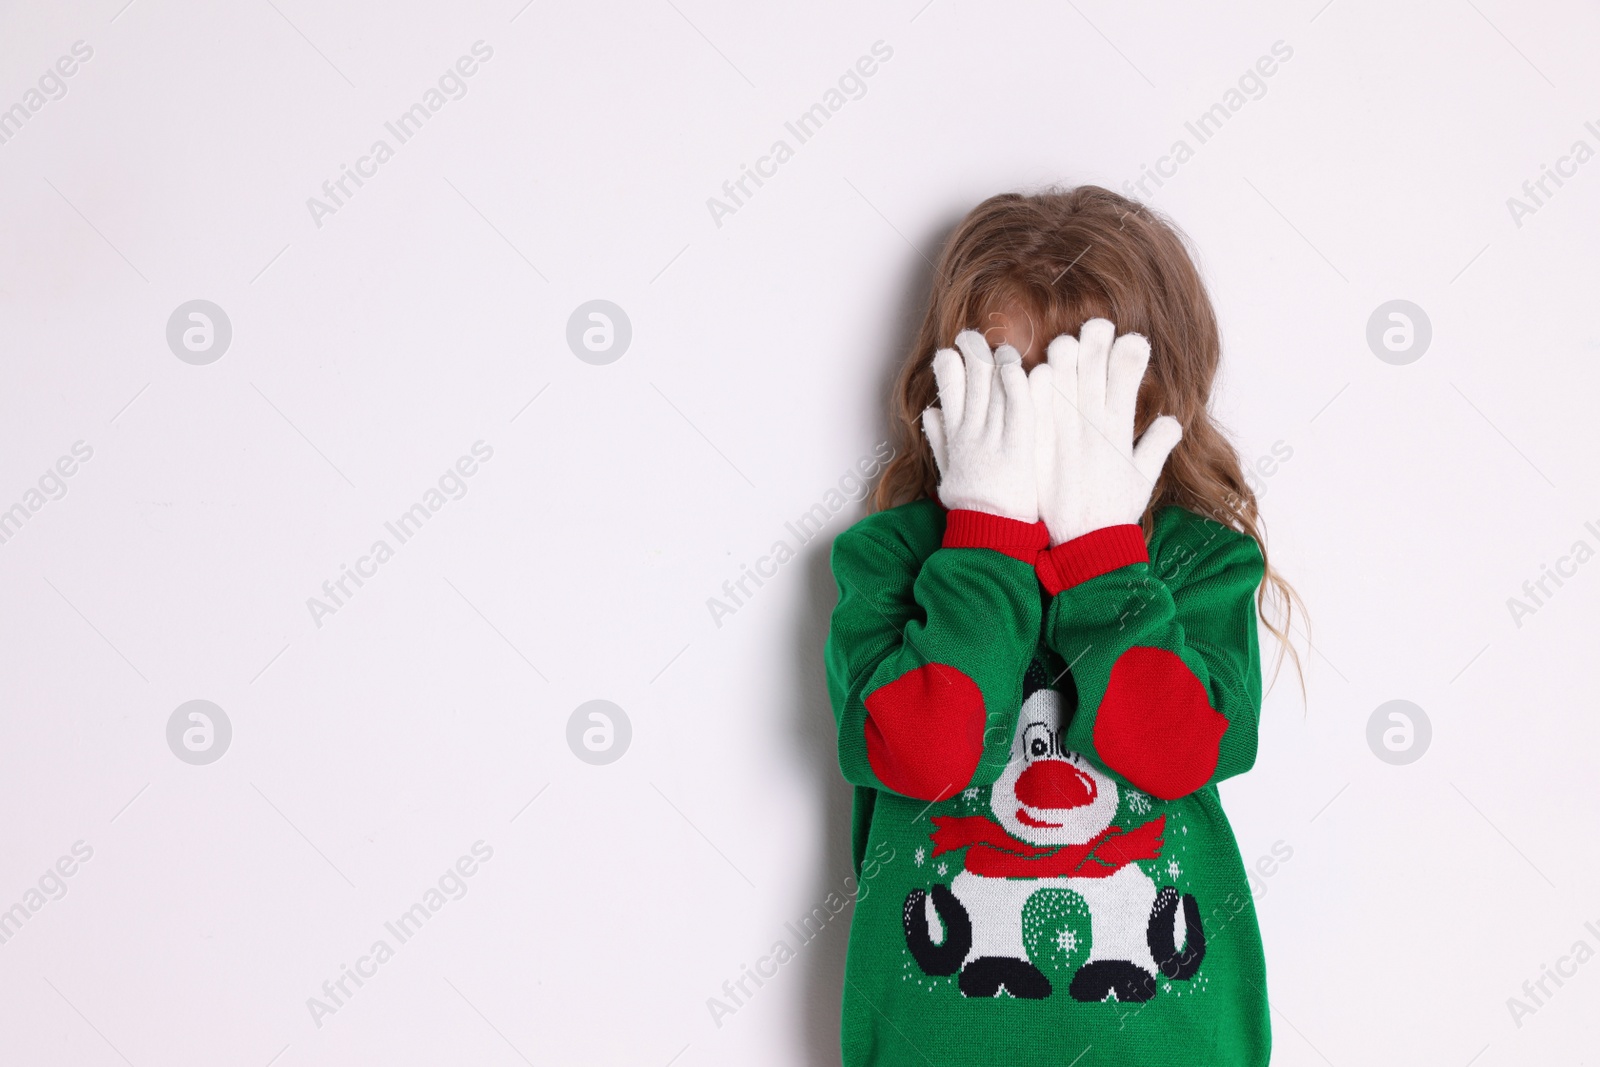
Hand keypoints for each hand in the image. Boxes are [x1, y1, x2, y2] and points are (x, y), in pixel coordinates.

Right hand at [921, 330, 1037, 522]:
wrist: (989, 535)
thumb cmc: (973, 508)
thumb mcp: (948, 473)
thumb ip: (939, 440)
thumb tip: (929, 413)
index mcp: (956, 439)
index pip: (947, 393)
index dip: (947, 369)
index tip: (949, 353)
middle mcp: (971, 434)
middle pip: (969, 382)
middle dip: (968, 354)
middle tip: (972, 337)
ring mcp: (993, 439)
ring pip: (992, 388)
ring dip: (992, 360)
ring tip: (997, 345)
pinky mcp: (1018, 448)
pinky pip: (1017, 406)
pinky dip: (1014, 382)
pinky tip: (1015, 366)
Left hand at [1029, 319, 1182, 544]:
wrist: (1085, 545)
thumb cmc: (1113, 513)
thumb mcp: (1143, 480)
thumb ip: (1156, 447)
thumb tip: (1174, 421)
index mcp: (1119, 434)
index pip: (1128, 385)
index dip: (1130, 359)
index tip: (1131, 337)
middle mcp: (1094, 432)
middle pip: (1095, 378)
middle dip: (1098, 348)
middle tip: (1097, 325)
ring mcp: (1067, 439)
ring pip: (1066, 389)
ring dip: (1067, 362)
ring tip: (1067, 341)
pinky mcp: (1042, 450)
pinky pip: (1038, 412)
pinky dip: (1038, 391)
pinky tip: (1036, 372)